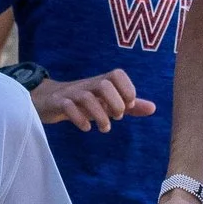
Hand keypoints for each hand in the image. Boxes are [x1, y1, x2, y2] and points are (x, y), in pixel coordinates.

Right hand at [33, 70, 155, 133]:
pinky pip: (68, 107)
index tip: (129, 106)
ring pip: (87, 97)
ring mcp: (71, 93)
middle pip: (104, 85)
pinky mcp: (58, 103)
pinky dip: (80, 119)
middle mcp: (87, 85)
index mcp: (101, 82)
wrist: (49, 100)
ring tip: (105, 128)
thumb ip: (129, 106)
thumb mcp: (106, 102)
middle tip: (117, 118)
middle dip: (115, 104)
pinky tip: (87, 128)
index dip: (127, 89)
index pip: (117, 74)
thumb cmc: (83, 101)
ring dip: (100, 115)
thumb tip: (153, 108)